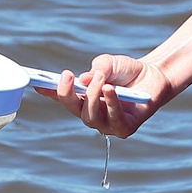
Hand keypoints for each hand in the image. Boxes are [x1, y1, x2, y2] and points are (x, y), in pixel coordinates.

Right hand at [33, 53, 165, 137]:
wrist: (154, 75)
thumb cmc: (126, 71)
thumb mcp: (108, 63)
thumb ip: (97, 68)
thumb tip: (86, 80)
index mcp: (82, 99)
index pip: (63, 97)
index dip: (49, 92)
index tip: (37, 83)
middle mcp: (92, 114)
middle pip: (73, 109)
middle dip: (68, 94)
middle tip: (67, 76)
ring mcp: (107, 124)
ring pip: (90, 116)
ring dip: (93, 96)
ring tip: (101, 79)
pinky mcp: (124, 129)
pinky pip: (113, 120)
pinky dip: (111, 103)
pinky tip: (110, 90)